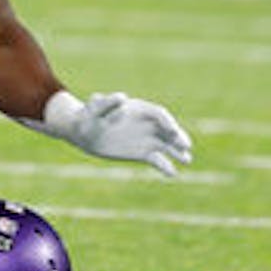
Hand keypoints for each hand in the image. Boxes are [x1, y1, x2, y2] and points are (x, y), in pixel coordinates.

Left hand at [55, 92, 193, 176]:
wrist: (83, 133)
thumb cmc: (88, 117)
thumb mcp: (94, 109)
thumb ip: (106, 103)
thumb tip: (122, 96)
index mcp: (138, 110)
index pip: (158, 114)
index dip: (166, 121)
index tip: (172, 130)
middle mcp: (146, 124)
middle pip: (168, 129)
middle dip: (177, 137)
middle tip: (186, 146)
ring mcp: (146, 139)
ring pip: (167, 145)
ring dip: (178, 152)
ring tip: (187, 160)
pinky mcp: (142, 153)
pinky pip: (157, 160)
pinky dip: (165, 166)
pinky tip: (172, 174)